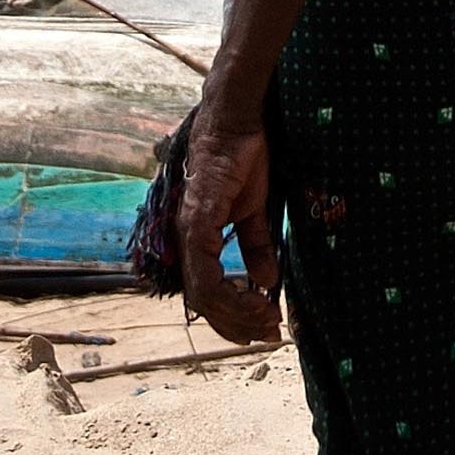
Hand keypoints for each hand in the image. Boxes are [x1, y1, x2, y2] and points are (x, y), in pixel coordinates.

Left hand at [175, 97, 281, 344]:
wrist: (237, 122)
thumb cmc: (242, 159)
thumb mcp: (254, 212)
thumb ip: (255, 247)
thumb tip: (266, 281)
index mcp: (198, 241)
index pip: (207, 295)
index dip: (234, 317)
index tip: (265, 326)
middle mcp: (186, 241)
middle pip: (203, 303)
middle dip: (237, 324)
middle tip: (269, 332)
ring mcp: (189, 231)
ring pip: (202, 293)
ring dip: (236, 312)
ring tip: (267, 316)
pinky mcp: (198, 217)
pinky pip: (204, 266)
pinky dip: (228, 288)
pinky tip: (254, 294)